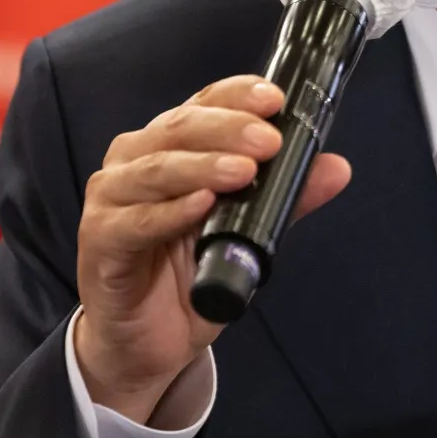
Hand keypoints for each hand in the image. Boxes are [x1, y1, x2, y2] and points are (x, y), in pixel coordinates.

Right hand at [73, 75, 351, 423]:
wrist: (149, 342)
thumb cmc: (190, 273)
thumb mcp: (247, 232)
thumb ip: (284, 198)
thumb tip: (336, 168)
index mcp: (171, 145)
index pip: (204, 104)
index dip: (237, 95)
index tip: (276, 99)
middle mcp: (136, 160)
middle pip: (179, 128)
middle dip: (228, 129)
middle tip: (269, 141)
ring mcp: (112, 198)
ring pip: (157, 170)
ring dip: (203, 166)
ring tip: (244, 172)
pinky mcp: (100, 240)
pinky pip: (134, 222)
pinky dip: (169, 213)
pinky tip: (200, 206)